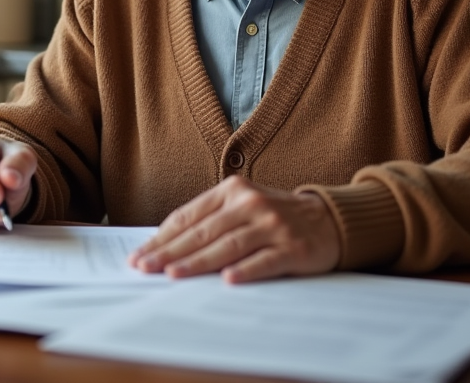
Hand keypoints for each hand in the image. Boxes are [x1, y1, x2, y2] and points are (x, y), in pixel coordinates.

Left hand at [129, 177, 339, 282]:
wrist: (329, 220)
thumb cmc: (274, 216)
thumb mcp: (241, 206)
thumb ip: (210, 220)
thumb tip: (166, 246)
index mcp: (232, 189)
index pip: (189, 216)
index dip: (162, 237)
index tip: (140, 255)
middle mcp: (250, 203)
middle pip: (203, 231)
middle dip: (171, 252)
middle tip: (145, 268)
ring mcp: (273, 224)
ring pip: (228, 245)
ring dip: (198, 262)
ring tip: (174, 274)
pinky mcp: (293, 247)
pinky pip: (264, 260)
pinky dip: (245, 270)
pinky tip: (227, 280)